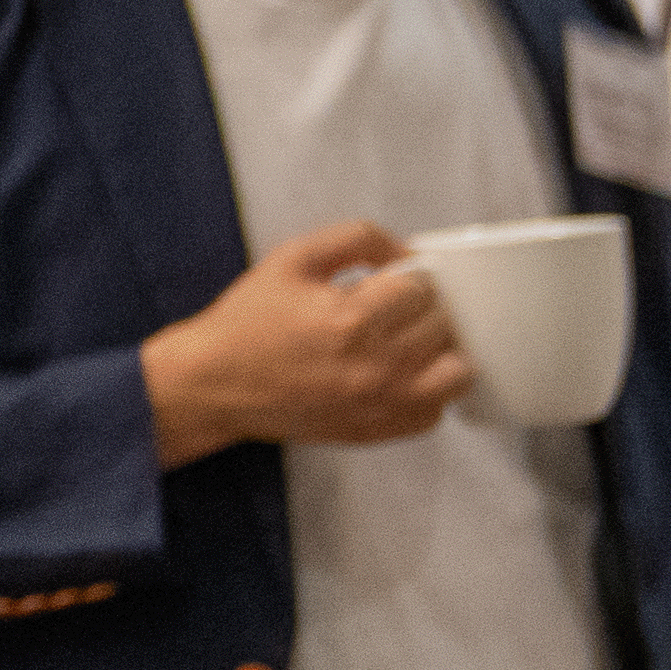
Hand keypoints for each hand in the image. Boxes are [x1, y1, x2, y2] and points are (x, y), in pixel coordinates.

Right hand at [142, 220, 472, 467]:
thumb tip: (405, 250)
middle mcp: (373, 368)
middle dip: (424, 307)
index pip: (423, 287)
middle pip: (443, 325)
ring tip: (411, 339)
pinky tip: (402, 373)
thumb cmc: (247, 324)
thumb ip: (356, 238)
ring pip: (456, 372)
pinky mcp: (374, 431)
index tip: (390, 281)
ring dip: (441, 349)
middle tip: (394, 306)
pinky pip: (435, 413)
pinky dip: (429, 391)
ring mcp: (378, 406)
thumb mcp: (292, 257)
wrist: (214, 383)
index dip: (409, 276)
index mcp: (351, 320)